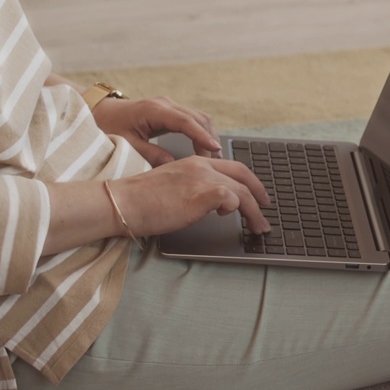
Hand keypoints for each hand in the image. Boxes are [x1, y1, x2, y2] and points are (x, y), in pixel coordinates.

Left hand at [91, 96, 220, 164]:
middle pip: (199, 118)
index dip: (202, 136)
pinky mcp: (170, 111)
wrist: (99, 112)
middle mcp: (165, 104)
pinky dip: (201, 132)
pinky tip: (203, 147)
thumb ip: (151, 155)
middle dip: (209, 139)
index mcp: (154, 110)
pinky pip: (193, 119)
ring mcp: (169, 106)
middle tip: (213, 162)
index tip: (215, 149)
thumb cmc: (109, 126)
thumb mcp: (127, 145)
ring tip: (211, 157)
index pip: (186, 122)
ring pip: (199, 117)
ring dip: (207, 135)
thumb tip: (174, 166)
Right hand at [111, 157, 270, 236]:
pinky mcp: (201, 194)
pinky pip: (231, 199)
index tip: (255, 195)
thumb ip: (194, 189)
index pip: (231, 167)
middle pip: (243, 175)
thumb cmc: (140, 201)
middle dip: (259, 193)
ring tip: (258, 227)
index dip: (248, 181)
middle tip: (266, 209)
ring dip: (254, 211)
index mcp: (194, 162)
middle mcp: (201, 166)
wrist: (123, 202)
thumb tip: (212, 204)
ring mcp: (202, 179)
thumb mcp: (173, 187)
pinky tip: (227, 218)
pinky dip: (235, 208)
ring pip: (241, 191)